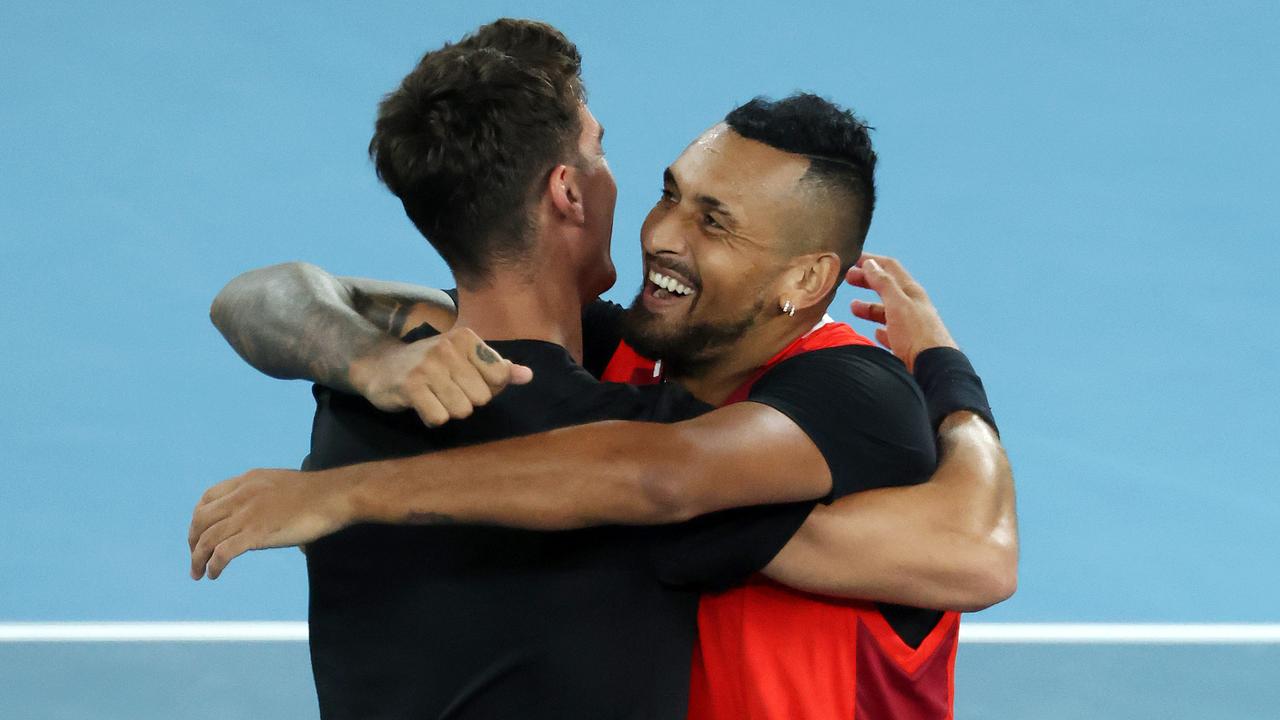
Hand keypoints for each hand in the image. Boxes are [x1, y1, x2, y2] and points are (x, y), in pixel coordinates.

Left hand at [188, 468, 352, 579]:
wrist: (333, 496)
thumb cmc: (317, 494)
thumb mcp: (281, 484)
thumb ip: (266, 497)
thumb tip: (269, 519)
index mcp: (247, 481)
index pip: (207, 498)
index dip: (198, 518)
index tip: (200, 533)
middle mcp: (241, 496)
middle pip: (201, 520)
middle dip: (193, 541)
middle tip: (195, 557)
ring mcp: (247, 515)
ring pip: (207, 539)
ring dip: (198, 559)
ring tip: (198, 573)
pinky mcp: (256, 534)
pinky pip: (223, 553)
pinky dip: (213, 566)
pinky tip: (214, 574)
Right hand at [349, 326, 533, 427]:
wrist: (380, 365)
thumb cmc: (431, 365)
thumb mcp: (465, 359)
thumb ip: (497, 368)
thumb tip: (528, 376)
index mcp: (466, 338)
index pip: (500, 376)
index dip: (486, 386)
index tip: (466, 379)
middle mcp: (448, 348)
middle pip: (482, 398)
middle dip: (466, 400)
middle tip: (446, 388)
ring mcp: (428, 366)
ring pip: (462, 410)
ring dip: (449, 410)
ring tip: (434, 396)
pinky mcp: (410, 387)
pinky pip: (439, 418)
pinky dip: (432, 417)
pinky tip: (422, 404)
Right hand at [846, 254, 956, 371]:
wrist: (932, 369)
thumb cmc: (916, 335)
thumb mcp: (897, 303)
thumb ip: (883, 283)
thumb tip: (871, 264)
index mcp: (911, 292)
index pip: (890, 268)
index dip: (872, 261)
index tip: (854, 258)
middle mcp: (912, 307)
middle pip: (887, 288)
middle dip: (867, 281)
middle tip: (848, 278)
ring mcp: (910, 327)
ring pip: (886, 311)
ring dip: (869, 307)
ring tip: (853, 307)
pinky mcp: (907, 346)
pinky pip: (892, 334)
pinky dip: (881, 330)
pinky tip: (876, 332)